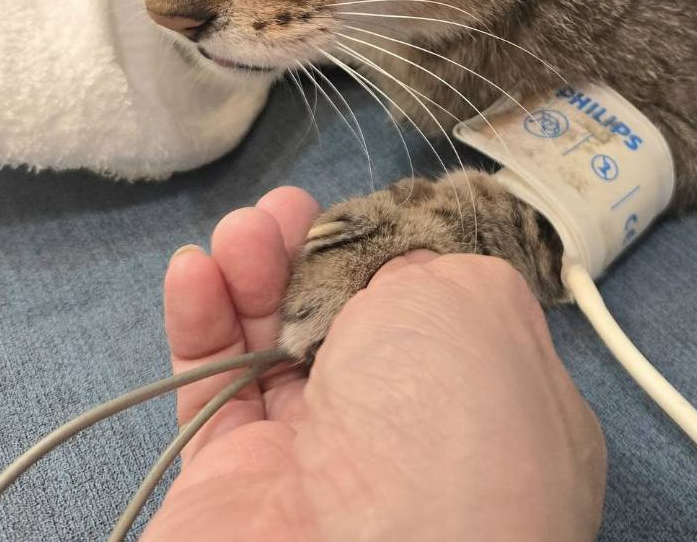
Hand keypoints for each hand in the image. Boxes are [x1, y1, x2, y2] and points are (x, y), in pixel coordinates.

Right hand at [143, 188, 605, 541]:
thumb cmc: (448, 427)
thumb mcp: (473, 304)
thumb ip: (431, 267)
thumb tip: (392, 265)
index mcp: (501, 400)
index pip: (448, 311)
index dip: (400, 253)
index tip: (368, 214)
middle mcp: (418, 438)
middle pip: (356, 321)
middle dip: (318, 252)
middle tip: (287, 211)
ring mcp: (326, 465)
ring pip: (279, 346)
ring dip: (255, 272)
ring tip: (243, 228)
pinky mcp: (238, 485)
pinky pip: (214, 390)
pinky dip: (201, 320)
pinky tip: (195, 266)